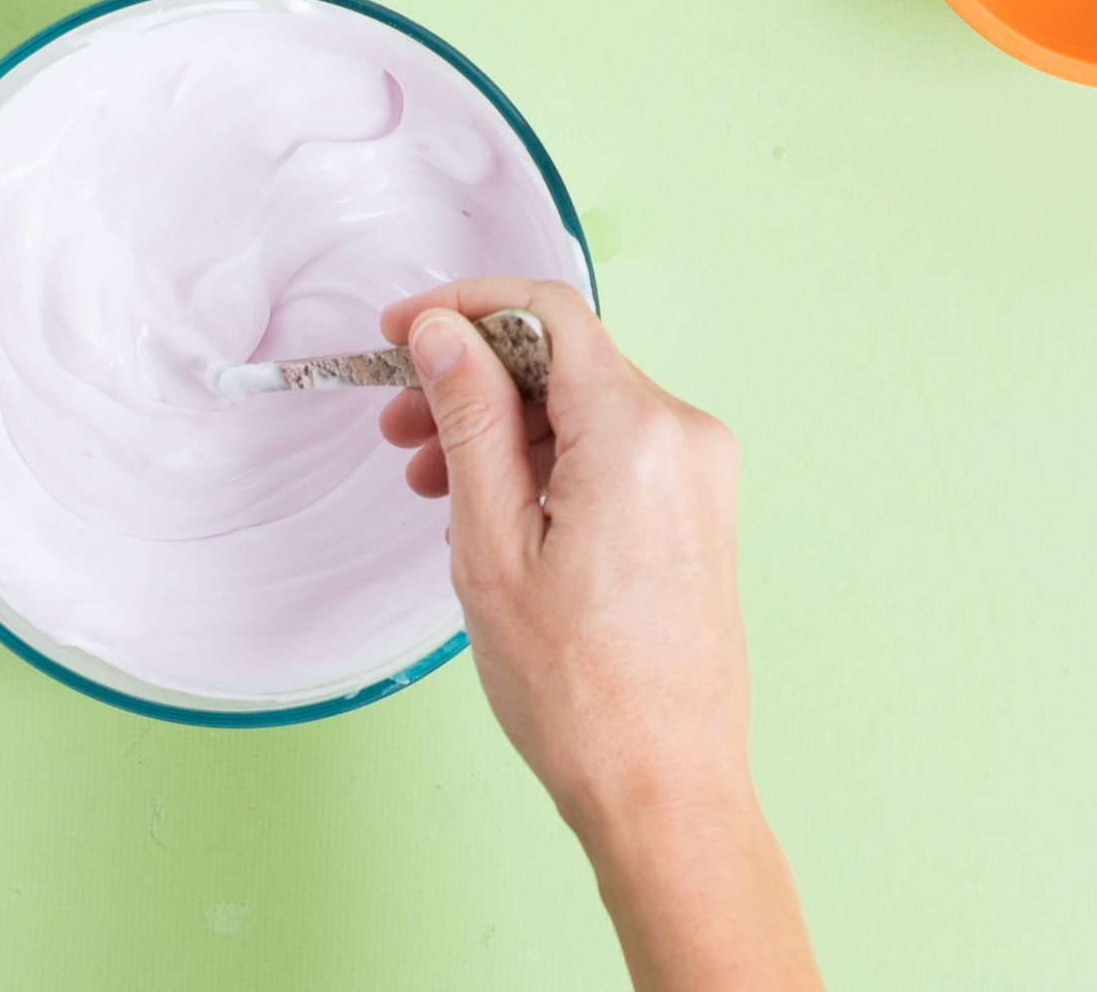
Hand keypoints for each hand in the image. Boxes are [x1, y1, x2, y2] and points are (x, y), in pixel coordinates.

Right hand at [380, 279, 822, 991]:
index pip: (545, 313)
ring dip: (500, 427)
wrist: (664, 788)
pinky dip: (544, 462)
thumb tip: (443, 333)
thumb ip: (468, 420)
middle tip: (398, 424)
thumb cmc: (579, 690)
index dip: (463, 307)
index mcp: (637, 432)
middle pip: (561, 361)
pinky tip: (490, 509)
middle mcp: (683, 436)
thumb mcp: (491, 544)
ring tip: (430, 482)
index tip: (402, 331)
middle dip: (471, 379)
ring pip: (580, 408)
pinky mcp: (695, 510)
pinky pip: (609, 450)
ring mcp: (698, 474)